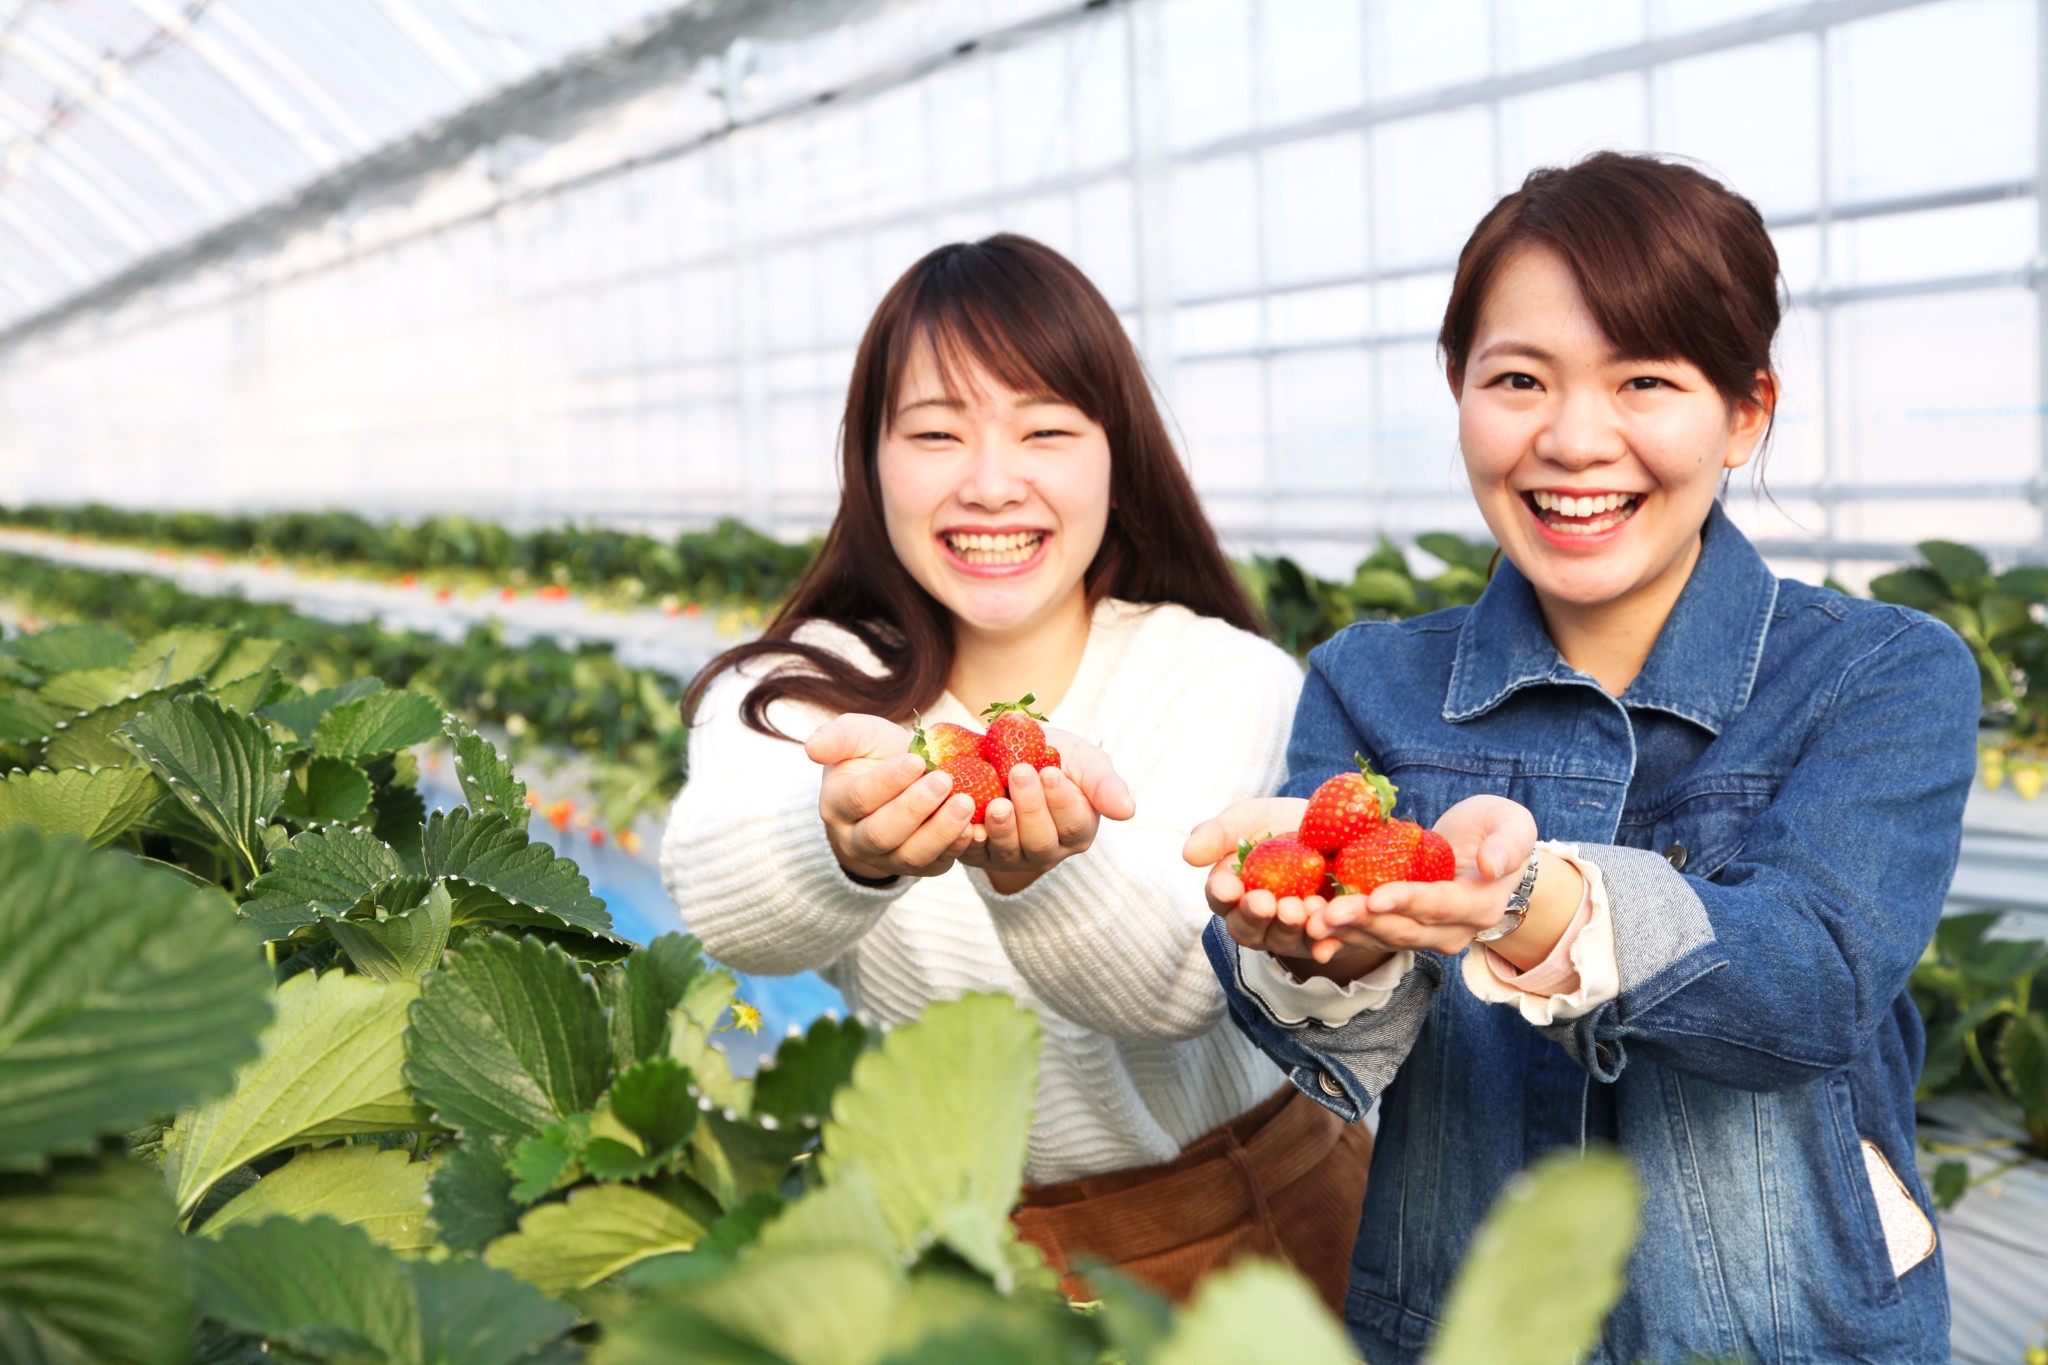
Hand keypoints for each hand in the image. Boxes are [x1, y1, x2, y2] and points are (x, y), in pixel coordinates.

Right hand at [807, 714, 976, 880]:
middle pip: (881, 834)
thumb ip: (837, 737)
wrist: (903, 778)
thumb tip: (812, 748)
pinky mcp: (918, 867)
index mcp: (837, 804)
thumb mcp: (858, 735)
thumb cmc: (876, 753)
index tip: (917, 760)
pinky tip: (974, 828)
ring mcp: (887, 858)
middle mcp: (856, 839)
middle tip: (944, 781)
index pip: (858, 799)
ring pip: (909, 856)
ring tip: (966, 803)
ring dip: (940, 831)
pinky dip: (956, 848)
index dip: (888, 782)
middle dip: (914, 809)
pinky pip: (935, 865)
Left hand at [960, 729, 1134, 891]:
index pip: (1073, 824)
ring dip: (1001, 827)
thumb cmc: (1055, 758)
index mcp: (1077, 831)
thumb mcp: (1086, 763)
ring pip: (1008, 852)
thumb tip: (1128, 811)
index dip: (1061, 800)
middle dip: (1030, 809)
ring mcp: (1011, 855)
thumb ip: (1105, 785)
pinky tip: (964, 822)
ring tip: (995, 801)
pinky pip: (972, 854)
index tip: (1050, 772)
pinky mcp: (978, 854)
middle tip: (1020, 773)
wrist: (1008, 756)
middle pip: (1041, 842)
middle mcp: (1047, 851)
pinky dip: (967, 841)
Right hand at [1183, 797, 1394, 977]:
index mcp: (1232, 890)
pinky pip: (1320, 942)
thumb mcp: (1249, 819)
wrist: (1342, 829)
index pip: (1220, 898)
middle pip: (1246, 928)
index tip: (1228, 888)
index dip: (1222, 894)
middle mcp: (1256, 918)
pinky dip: (1320, 936)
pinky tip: (1324, 919)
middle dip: (1253, 916)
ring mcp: (1289, 931)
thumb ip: (1218, 833)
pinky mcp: (1322, 938)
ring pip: (1281, 940)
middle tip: (1263, 902)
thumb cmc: (1283, 825)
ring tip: (1296, 908)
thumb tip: (1188, 854)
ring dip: (1286, 927)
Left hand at [1309, 795, 1539, 957]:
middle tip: (1326, 913)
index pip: (1440, 906)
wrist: (1483, 854)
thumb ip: (1509, 844)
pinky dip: (1339, 936)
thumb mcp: (1512, 825)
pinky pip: (1368, 937)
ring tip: (1310, 923)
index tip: (1375, 896)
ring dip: (1343, 933)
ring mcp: (1423, 937)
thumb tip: (1493, 865)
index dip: (1407, 901)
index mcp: (1480, 907)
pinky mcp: (1399, 931)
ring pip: (1380, 938)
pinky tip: (1310, 934)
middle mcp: (1452, 932)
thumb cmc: (1495, 831)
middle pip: (1403, 929)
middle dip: (1363, 921)